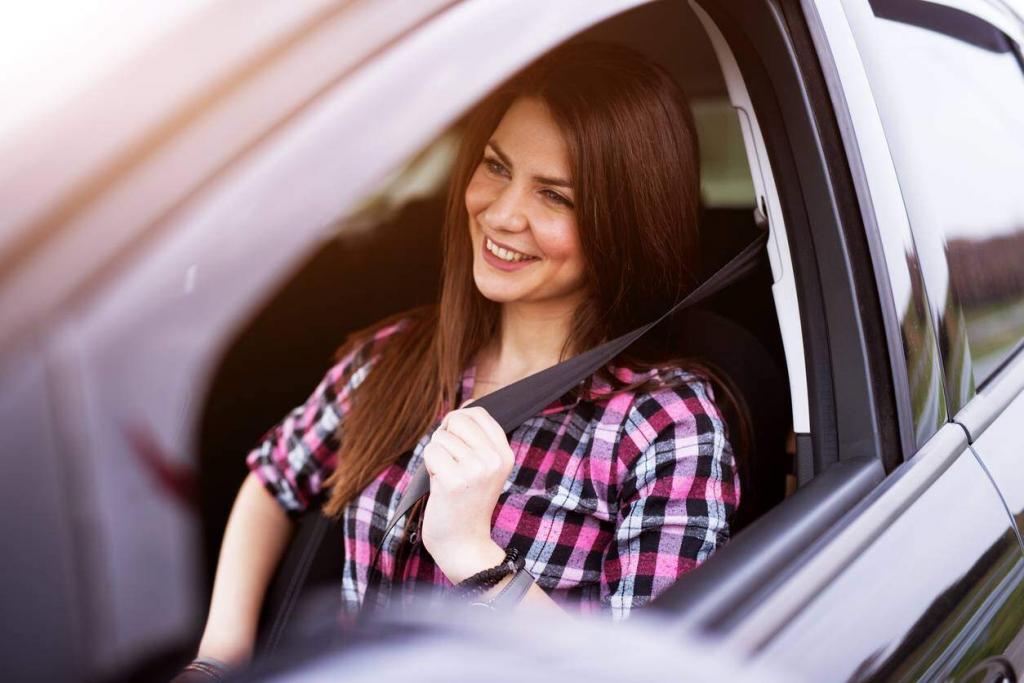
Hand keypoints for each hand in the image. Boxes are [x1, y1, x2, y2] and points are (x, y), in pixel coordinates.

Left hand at [420, 406, 514, 582]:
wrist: (463, 543)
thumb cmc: (466, 503)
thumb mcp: (482, 466)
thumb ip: (476, 436)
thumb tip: (468, 401)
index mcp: (504, 453)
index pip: (478, 412)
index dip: (458, 423)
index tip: (457, 446)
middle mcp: (494, 459)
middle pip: (457, 419)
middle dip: (444, 437)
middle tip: (449, 464)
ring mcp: (476, 469)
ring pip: (440, 437)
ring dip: (435, 456)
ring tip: (446, 478)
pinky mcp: (454, 480)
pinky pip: (430, 452)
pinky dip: (428, 467)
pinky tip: (439, 486)